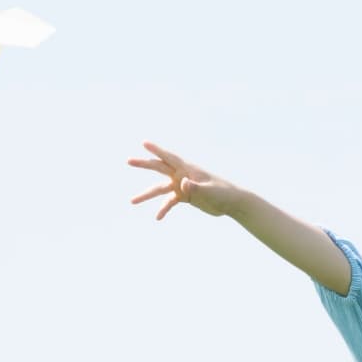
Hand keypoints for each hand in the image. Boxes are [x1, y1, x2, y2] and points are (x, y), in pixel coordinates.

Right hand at [125, 142, 246, 220]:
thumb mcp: (208, 191)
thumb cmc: (223, 193)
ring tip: (132, 201)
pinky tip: (157, 218)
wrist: (232, 203)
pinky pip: (170, 202)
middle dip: (144, 164)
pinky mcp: (185, 197)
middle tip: (128, 161)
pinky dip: (164, 209)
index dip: (157, 150)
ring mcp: (183, 186)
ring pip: (160, 189)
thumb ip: (194, 187)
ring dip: (147, 194)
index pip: (170, 157)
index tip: (144, 143)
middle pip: (160, 168)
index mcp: (188, 169)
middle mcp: (183, 175)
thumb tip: (182, 183)